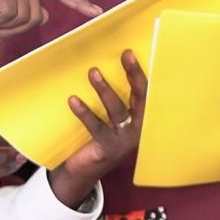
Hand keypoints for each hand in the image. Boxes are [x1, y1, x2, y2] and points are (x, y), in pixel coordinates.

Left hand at [48, 49, 147, 207]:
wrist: (86, 167)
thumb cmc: (99, 132)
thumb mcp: (109, 113)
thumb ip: (112, 93)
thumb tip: (100, 60)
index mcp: (141, 116)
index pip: (145, 90)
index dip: (139, 72)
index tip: (130, 52)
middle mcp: (138, 127)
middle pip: (139, 98)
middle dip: (134, 75)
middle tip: (126, 55)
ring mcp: (124, 139)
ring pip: (117, 111)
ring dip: (105, 90)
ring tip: (93, 72)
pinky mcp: (108, 148)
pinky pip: (97, 127)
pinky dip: (85, 113)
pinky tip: (73, 100)